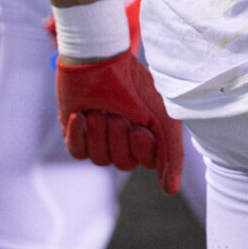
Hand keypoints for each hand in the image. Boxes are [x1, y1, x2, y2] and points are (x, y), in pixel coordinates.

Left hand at [57, 49, 186, 192]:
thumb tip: (171, 190)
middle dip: (119, 137)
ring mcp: (99, 137)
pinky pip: (77, 151)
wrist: (100, 59)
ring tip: (98, 109)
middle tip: (117, 113)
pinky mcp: (76, 132)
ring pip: (99, 159)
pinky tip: (81, 114)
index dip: (141, 149)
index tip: (140, 128)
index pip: (145, 162)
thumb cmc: (135, 83)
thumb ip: (171, 153)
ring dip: (99, 132)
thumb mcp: (163, 117)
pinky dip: (79, 134)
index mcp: (145, 137)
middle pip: (122, 163)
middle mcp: (122, 140)